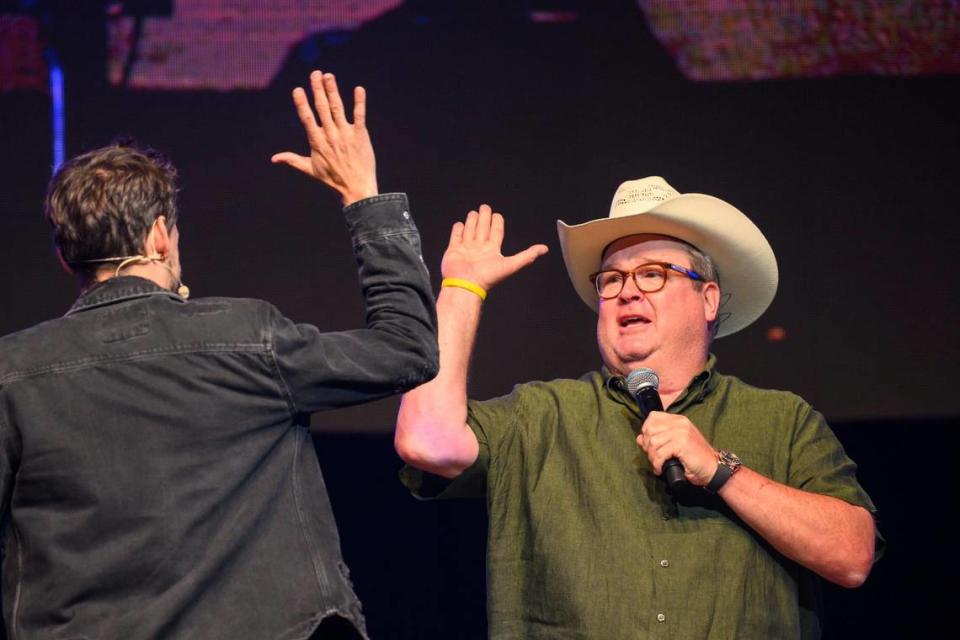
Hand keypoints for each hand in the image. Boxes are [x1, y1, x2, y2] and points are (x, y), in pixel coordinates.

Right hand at [271, 70, 376, 205]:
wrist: (356, 188)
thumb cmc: (333, 179)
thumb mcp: (310, 170)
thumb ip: (292, 160)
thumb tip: (274, 158)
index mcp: (317, 142)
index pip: (307, 118)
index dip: (302, 103)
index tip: (298, 89)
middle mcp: (330, 135)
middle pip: (322, 108)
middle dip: (318, 89)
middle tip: (315, 73)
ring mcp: (346, 134)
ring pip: (338, 108)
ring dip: (333, 91)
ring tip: (329, 76)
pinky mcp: (360, 135)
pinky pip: (360, 115)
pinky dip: (359, 102)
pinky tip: (359, 89)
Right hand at [441, 205, 548, 290]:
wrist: (466, 284)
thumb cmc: (488, 277)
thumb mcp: (512, 265)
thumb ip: (527, 256)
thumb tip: (544, 249)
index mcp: (492, 250)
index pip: (496, 232)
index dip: (497, 223)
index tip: (497, 215)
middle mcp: (480, 248)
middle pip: (483, 228)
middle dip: (485, 218)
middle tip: (485, 207)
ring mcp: (467, 249)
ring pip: (470, 231)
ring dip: (472, 222)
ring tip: (474, 213)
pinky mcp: (454, 250)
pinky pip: (456, 237)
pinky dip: (458, 230)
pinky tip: (460, 224)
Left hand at [636, 412, 718, 485]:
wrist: (713, 469)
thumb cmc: (694, 458)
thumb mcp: (675, 445)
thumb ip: (659, 439)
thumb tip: (639, 438)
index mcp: (678, 420)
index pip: (653, 417)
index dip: (646, 431)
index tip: (649, 445)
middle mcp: (680, 423)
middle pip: (650, 429)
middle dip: (647, 446)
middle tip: (653, 457)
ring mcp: (681, 432)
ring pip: (653, 441)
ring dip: (652, 456)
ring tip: (657, 464)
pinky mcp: (682, 444)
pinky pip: (660, 453)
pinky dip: (657, 463)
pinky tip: (660, 469)